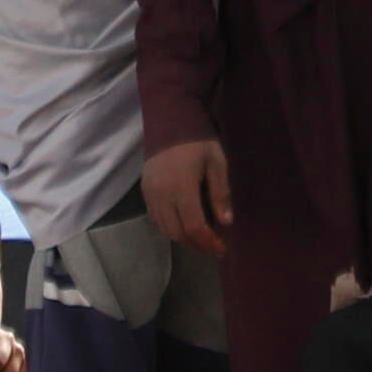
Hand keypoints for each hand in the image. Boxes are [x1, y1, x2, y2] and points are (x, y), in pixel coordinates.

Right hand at [143, 137, 230, 254]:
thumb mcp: (216, 161)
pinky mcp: (144, 192)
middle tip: (213, 247)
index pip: (194, 227)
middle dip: (197, 245)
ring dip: (184, 239)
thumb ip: (220, 192)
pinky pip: (156, 220)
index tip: (222, 249)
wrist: (168, 122)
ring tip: (201, 239)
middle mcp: (162, 196)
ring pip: (165, 230)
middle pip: (178, 234)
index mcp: (182, 188)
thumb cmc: (197, 140)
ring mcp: (150, 195)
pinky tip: (183, 225)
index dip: (209, 242)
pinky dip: (170, 228)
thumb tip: (226, 222)